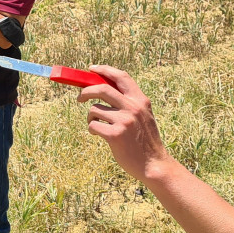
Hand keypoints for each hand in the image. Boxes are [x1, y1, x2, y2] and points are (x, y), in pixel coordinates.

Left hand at [77, 65, 174, 182]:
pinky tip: (100, 135)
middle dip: (86, 91)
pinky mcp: (115, 135)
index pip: (121, 77)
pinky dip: (92, 129)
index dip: (105, 70)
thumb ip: (129, 103)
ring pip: (94, 109)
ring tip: (97, 126)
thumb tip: (103, 89)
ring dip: (90, 117)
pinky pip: (93, 125)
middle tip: (79, 98)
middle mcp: (133, 107)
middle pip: (102, 88)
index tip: (92, 69)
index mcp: (141, 100)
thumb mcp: (143, 116)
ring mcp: (124, 121)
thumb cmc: (144, 141)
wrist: (154, 164)